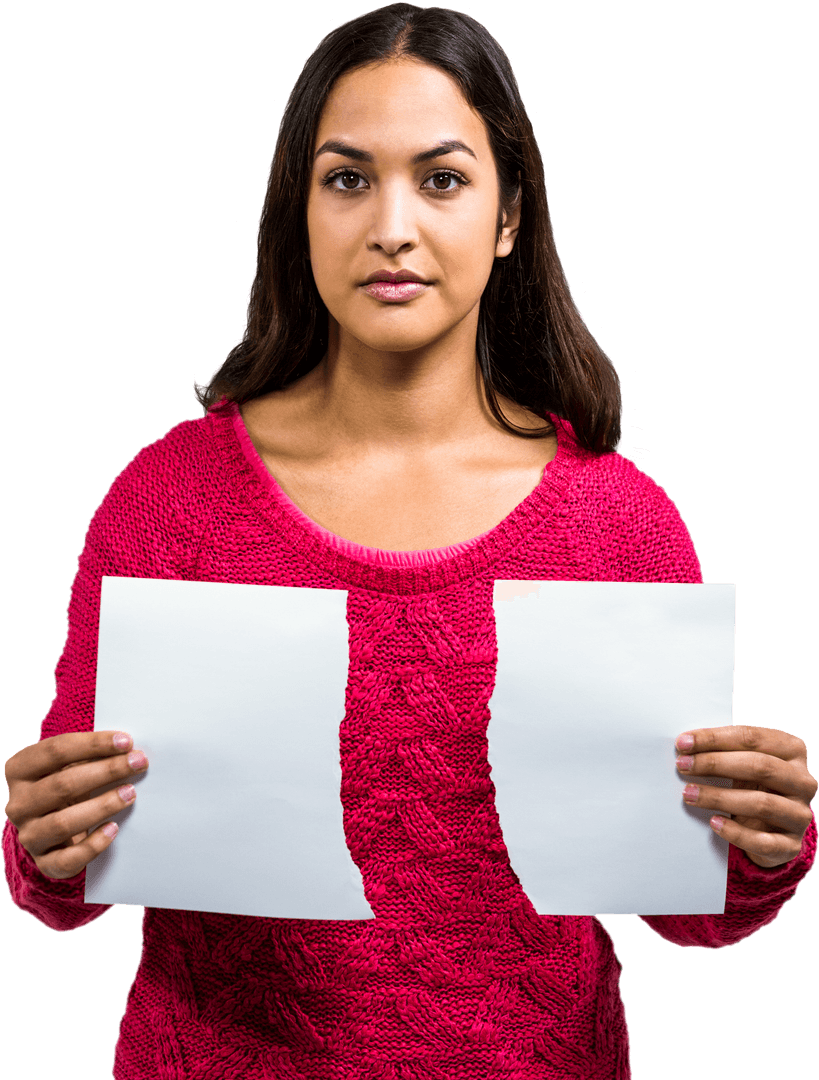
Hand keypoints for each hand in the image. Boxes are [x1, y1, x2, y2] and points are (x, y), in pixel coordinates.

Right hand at [4, 730, 148, 880]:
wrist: (53, 830)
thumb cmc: (67, 787)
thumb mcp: (70, 766)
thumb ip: (91, 755)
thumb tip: (128, 749)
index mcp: (20, 771)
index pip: (55, 750)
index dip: (93, 744)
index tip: (126, 741)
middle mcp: (18, 804)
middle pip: (63, 784)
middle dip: (106, 771)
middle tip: (138, 762)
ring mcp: (29, 835)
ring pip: (64, 822)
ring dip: (102, 806)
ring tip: (130, 793)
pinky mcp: (45, 862)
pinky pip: (68, 858)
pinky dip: (94, 844)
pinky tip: (113, 829)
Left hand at [675, 726, 816, 867]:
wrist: (772, 828)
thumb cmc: (753, 785)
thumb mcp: (744, 763)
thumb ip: (724, 751)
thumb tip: (685, 744)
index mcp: (792, 751)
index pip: (752, 737)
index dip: (715, 738)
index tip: (683, 742)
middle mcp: (803, 781)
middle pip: (759, 766)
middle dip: (714, 763)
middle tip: (683, 765)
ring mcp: (800, 814)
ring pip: (761, 803)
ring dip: (718, 797)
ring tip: (689, 793)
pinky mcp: (791, 845)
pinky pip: (764, 841)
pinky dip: (736, 832)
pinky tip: (714, 822)